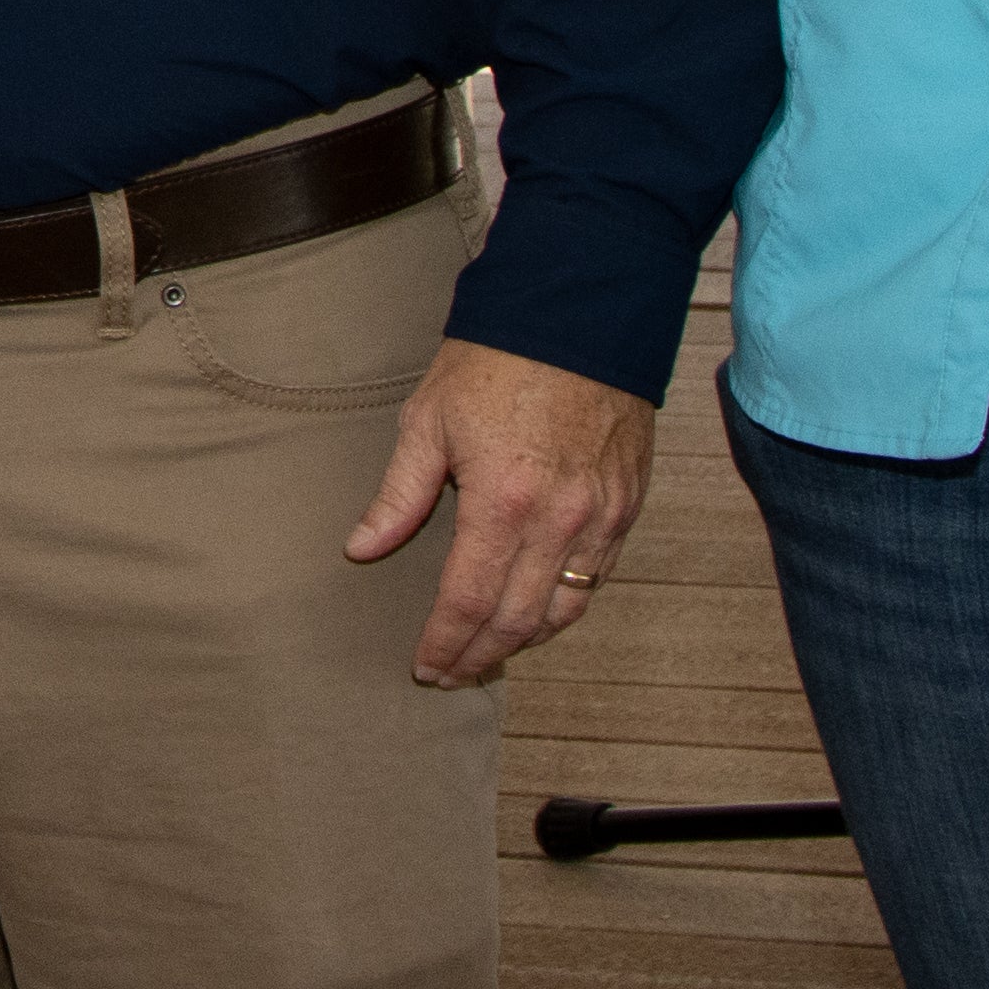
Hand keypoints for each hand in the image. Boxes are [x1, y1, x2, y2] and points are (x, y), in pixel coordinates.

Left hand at [347, 336, 649, 687]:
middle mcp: (559, 521)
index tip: (425, 667)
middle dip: (482, 656)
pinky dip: (565, 605)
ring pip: (565, 610)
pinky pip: (598, 577)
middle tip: (453, 673)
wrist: (578, 315)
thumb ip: (399, 496)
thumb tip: (362, 548)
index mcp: (502, 503)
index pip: (469, 602)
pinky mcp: (627, 506)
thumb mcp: (429, 420)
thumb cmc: (498, 360)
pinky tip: (538, 609)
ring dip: (525, 641)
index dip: (445, 644)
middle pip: (519, 622)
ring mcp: (600, 517)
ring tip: (491, 653)